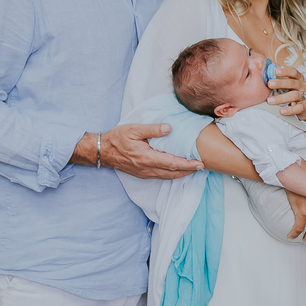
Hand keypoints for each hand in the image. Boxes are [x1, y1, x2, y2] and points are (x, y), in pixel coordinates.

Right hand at [80, 123, 204, 179]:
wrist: (102, 151)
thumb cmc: (118, 138)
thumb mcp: (134, 129)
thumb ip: (152, 129)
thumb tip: (169, 128)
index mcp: (146, 157)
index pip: (172, 163)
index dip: (187, 164)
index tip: (200, 163)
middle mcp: (147, 169)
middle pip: (172, 173)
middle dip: (189, 171)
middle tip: (203, 167)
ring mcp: (144, 173)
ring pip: (167, 176)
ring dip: (181, 174)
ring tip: (194, 169)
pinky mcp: (142, 174)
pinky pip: (160, 176)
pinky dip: (172, 175)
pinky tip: (178, 171)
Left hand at [267, 65, 305, 122]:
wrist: (302, 107)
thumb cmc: (291, 92)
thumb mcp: (286, 84)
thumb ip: (278, 77)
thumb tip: (266, 69)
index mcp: (298, 78)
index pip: (293, 72)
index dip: (285, 71)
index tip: (275, 71)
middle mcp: (303, 85)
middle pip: (292, 83)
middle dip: (280, 83)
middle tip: (269, 84)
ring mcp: (305, 96)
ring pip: (294, 95)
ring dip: (281, 98)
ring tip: (270, 101)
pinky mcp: (305, 106)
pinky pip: (298, 108)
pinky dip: (290, 109)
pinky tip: (281, 111)